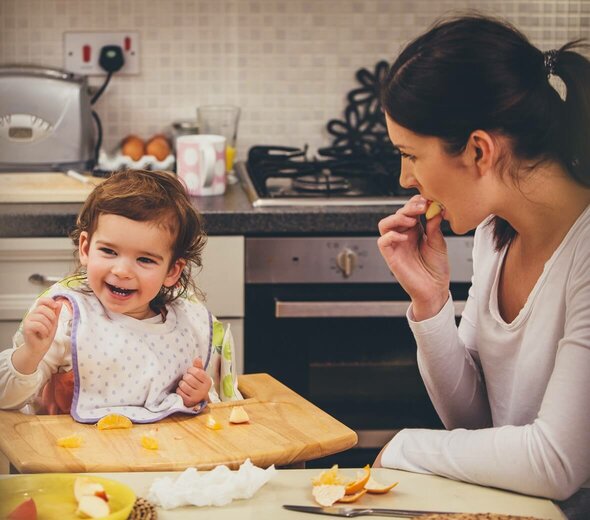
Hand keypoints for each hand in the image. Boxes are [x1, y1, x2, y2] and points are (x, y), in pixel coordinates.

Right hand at [22, 297, 64, 356]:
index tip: (55, 306)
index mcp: (38, 312)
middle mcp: (31, 315)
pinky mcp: (26, 328)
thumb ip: (56, 313)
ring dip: (48, 326)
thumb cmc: (46, 335)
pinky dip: (44, 331)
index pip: (41, 300)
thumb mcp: (54, 322)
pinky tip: (43, 334)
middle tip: (51, 326)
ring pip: (41, 317)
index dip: (48, 301)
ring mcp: (27, 321)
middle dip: (51, 317)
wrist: (40, 347)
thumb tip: (59, 303)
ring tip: (46, 332)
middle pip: (42, 308)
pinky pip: (38, 325)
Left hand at [176, 357, 211, 407]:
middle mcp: (204, 389)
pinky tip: (182, 390)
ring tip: (184, 384)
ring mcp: (196, 396)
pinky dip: (179, 390)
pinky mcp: (189, 401)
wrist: (199, 399)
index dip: (190, 370)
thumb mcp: (201, 375)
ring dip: (181, 383)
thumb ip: (198, 366)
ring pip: (183, 385)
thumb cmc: (198, 383)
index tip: (190, 371)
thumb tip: (197, 358)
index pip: (196, 371)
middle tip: (186, 378)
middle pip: (189, 378)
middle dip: (185, 377)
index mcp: (207, 381)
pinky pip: (180, 392)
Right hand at [377, 195, 449, 319]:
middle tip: (422, 207)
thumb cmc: (436, 268)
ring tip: (412, 220)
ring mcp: (396, 245)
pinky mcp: (390, 256)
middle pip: (398, 213)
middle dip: (409, 207)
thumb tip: (435, 209)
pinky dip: (391, 235)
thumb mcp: (438, 243)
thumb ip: (434, 226)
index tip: (429, 200)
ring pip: (385, 224)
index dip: (416, 202)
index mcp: (416, 230)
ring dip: (397, 218)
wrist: (434, 289)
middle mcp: (404, 235)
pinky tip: (405, 237)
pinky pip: (383, 241)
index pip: (410, 210)